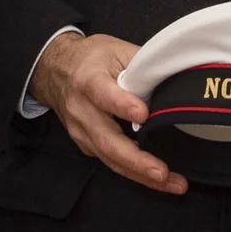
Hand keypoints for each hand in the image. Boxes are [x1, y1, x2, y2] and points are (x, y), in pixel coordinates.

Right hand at [31, 31, 186, 194]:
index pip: (103, 94)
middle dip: (136, 160)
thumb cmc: (91, 58)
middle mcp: (81, 109)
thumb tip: (175, 79)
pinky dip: (134, 172)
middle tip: (162, 172)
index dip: (122, 105)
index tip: (143, 115)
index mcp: (89, 79)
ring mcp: (81, 131)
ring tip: (171, 183)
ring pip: (110, 158)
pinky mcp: (85, 144)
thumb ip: (143, 65)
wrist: (55, 70)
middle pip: (107, 139)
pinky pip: (110, 161)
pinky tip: (157, 179)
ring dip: (140, 174)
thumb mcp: (116, 49)